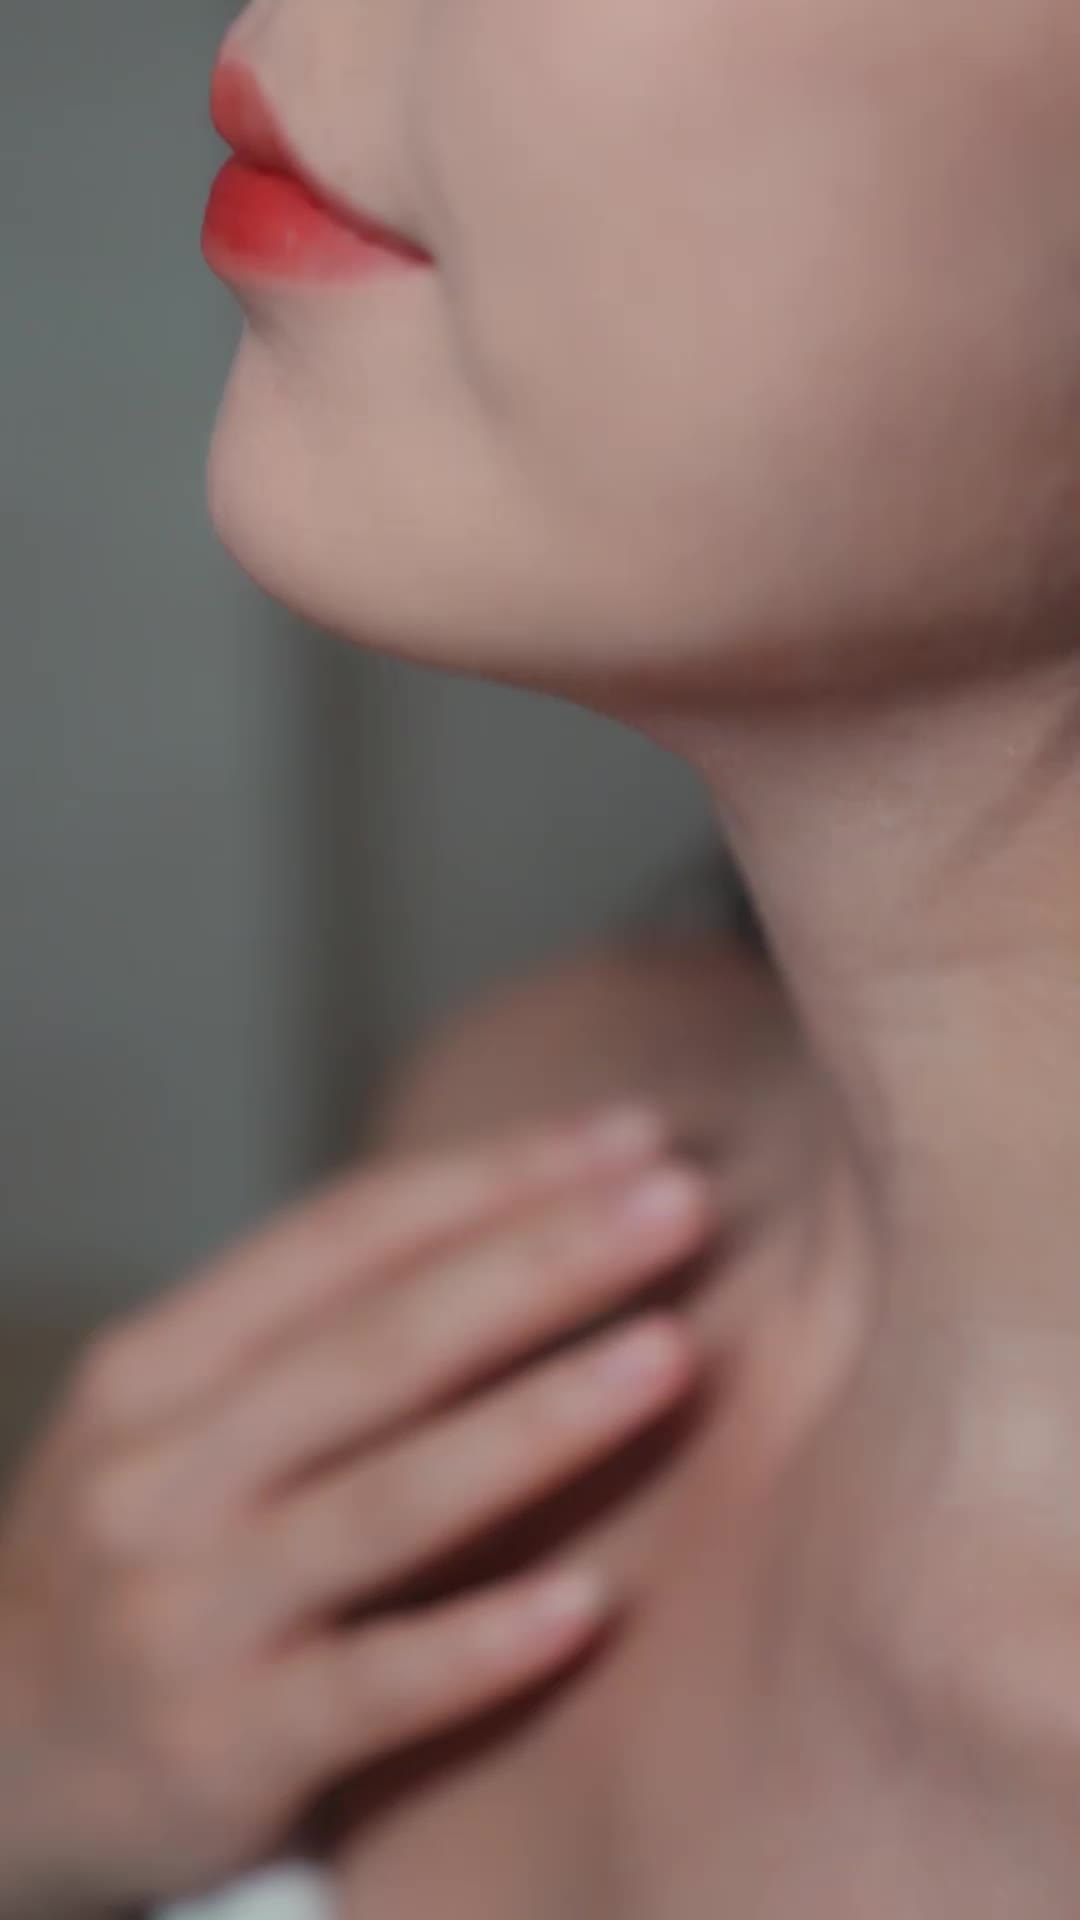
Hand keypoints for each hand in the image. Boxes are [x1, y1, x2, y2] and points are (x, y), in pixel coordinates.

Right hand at [0, 1108, 710, 1917]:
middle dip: (542, 1264)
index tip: (629, 1133)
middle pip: (381, 1344)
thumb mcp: (178, 1417)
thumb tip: (527, 1218)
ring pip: (386, 1499)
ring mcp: (184, 1611)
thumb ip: (316, 1333)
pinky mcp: (221, 1745)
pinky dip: (477, 1644)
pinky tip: (589, 1606)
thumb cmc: (143, 1547)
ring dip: (537, 1423)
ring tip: (671, 1357)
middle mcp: (162, 1472)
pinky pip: (369, 1687)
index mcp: (158, 1365)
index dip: (495, 1175)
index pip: (347, 1234)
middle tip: (683, 1200)